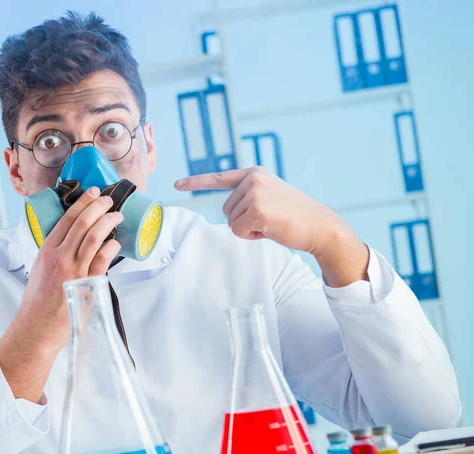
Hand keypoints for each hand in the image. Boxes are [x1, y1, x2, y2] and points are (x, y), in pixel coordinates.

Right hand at [0, 186, 122, 400]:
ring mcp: (74, 270)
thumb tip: (73, 239)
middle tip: (109, 199)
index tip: (93, 193)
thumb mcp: (40, 268)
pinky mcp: (86, 284)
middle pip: (82, 223)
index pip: (67, 219)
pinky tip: (116, 241)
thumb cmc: (38, 301)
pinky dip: (111, 247)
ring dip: (108, 222)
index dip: (82, 203)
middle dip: (98, 207)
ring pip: (93, 237)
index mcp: (46, 250)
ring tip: (117, 215)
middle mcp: (59, 257)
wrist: (38, 326)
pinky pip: (102, 260)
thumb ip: (55, 252)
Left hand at [175, 166, 368, 286]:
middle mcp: (253, 179)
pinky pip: (239, 231)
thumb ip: (249, 198)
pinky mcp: (257, 209)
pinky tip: (271, 229)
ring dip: (250, 229)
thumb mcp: (271, 198)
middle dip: (244, 221)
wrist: (320, 226)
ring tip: (273, 223)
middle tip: (270, 219)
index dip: (196, 182)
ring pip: (232, 222)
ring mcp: (255, 192)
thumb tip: (231, 214)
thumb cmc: (295, 217)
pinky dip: (252, 236)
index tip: (177, 184)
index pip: (220, 178)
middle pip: (226, 210)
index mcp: (255, 173)